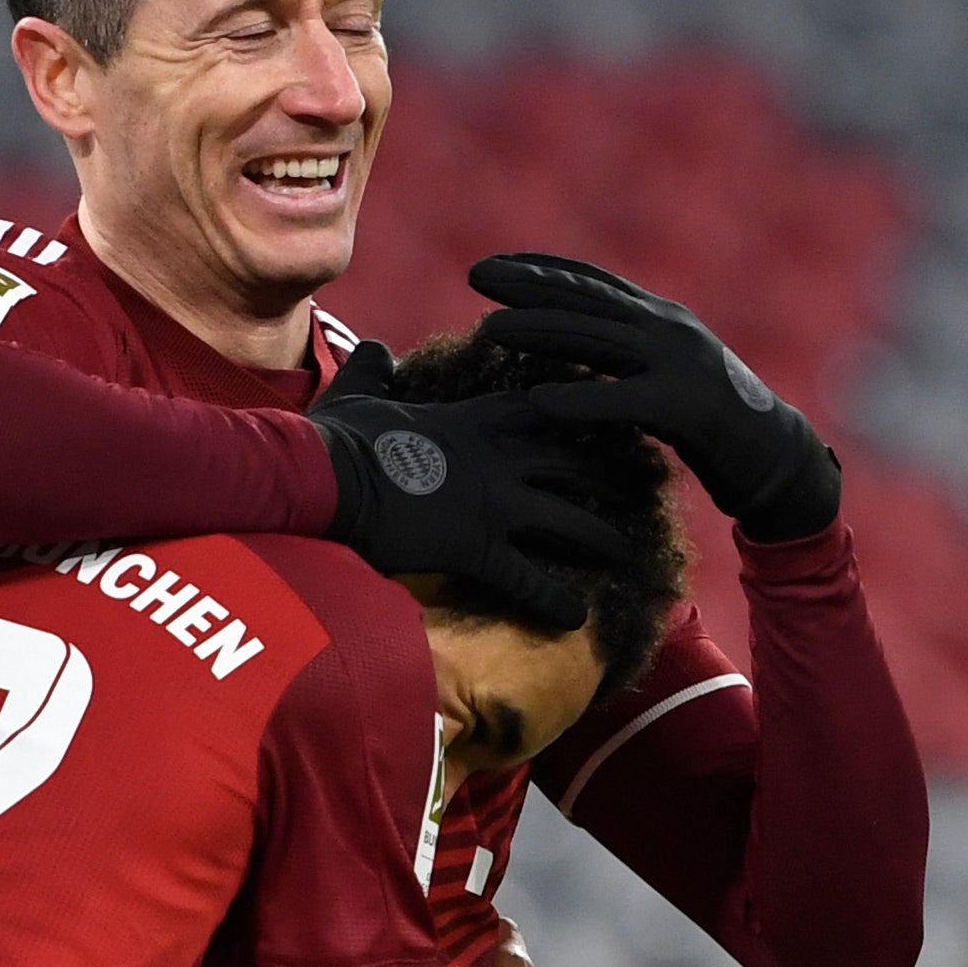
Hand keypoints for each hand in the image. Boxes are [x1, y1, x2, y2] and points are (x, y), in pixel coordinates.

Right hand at [309, 340, 631, 625]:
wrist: (318, 478)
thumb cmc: (334, 441)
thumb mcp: (359, 396)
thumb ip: (376, 372)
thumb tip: (374, 347)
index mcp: (474, 422)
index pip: (544, 409)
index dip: (580, 411)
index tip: (613, 412)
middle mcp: (497, 460)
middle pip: (575, 463)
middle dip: (614, 475)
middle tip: (648, 486)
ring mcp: (493, 504)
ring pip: (570, 521)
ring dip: (603, 540)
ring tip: (630, 554)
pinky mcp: (477, 549)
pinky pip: (529, 581)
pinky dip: (555, 602)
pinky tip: (579, 619)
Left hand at [467, 253, 842, 542]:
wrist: (778, 461)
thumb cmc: (717, 426)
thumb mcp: (668, 375)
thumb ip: (628, 354)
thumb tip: (573, 344)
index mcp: (664, 318)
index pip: (594, 280)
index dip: (543, 268)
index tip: (495, 266)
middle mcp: (671, 329)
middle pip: (587, 300)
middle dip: (528, 285)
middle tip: (476, 275)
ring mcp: (681, 364)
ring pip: (597, 339)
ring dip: (540, 331)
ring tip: (490, 329)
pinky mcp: (687, 408)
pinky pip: (622, 401)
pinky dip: (579, 400)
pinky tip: (538, 403)